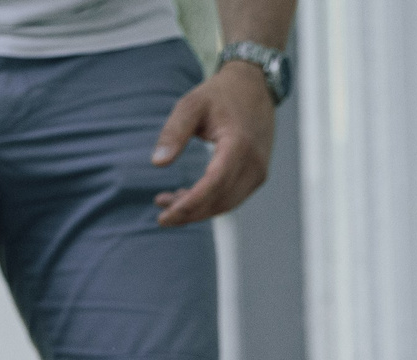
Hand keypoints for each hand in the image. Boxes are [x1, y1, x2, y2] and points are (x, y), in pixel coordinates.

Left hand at [149, 64, 275, 225]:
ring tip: (168, 201)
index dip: (189, 204)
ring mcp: (259, 172)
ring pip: (225, 204)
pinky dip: (208, 203)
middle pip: (219, 201)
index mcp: (238, 144)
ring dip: (197, 210)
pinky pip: (231, 198)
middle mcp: (254, 163)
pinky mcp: (257, 176)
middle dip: (188, 212)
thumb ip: (173, 132)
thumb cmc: (220, 94)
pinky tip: (186, 196)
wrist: (254, 86)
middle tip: (161, 212)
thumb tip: (157, 163)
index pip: (213, 184)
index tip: (164, 215)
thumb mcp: (191, 104)